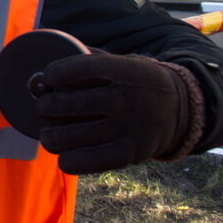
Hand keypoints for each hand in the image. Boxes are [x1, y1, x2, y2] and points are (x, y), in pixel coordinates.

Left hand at [36, 53, 197, 174]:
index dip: (55, 74)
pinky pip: (84, 162)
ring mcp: (126, 129)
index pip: (77, 69)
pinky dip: (67, 159)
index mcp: (121, 71)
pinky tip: (64, 153)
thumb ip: (87, 60)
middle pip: (66, 104)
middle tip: (44, 106)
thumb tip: (43, 71)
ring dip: (49, 135)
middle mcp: (124, 100)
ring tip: (48, 133)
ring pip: (68, 136)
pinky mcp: (127, 154)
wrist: (178, 109)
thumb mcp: (119, 61)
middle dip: (46, 106)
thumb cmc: (133, 82)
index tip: (48, 78)